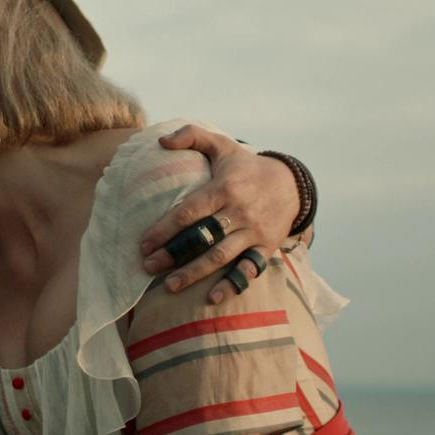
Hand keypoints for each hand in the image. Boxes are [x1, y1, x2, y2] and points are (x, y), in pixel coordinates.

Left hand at [138, 125, 300, 302]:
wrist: (291, 184)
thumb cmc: (245, 166)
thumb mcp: (222, 145)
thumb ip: (191, 135)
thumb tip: (161, 140)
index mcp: (224, 188)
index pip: (189, 211)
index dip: (165, 228)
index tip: (144, 243)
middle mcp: (238, 212)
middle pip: (202, 237)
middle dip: (174, 254)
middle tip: (148, 267)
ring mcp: (253, 231)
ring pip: (222, 256)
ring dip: (196, 273)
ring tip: (170, 287)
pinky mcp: (266, 247)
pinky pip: (248, 268)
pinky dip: (232, 284)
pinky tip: (213, 298)